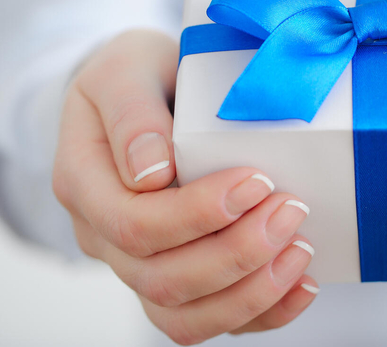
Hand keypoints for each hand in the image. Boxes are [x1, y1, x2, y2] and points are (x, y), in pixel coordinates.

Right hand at [53, 29, 317, 343]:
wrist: (142, 96)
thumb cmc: (138, 76)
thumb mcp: (128, 66)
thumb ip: (131, 111)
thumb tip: (151, 173)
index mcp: (84, 182)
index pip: (134, 224)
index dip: (199, 213)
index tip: (258, 180)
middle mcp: (104, 235)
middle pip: (161, 279)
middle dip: (236, 253)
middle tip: (291, 211)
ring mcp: (138, 264)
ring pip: (183, 317)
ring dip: (251, 293)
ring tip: (300, 251)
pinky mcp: (176, 277)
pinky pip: (209, 319)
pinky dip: (260, 313)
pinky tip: (301, 286)